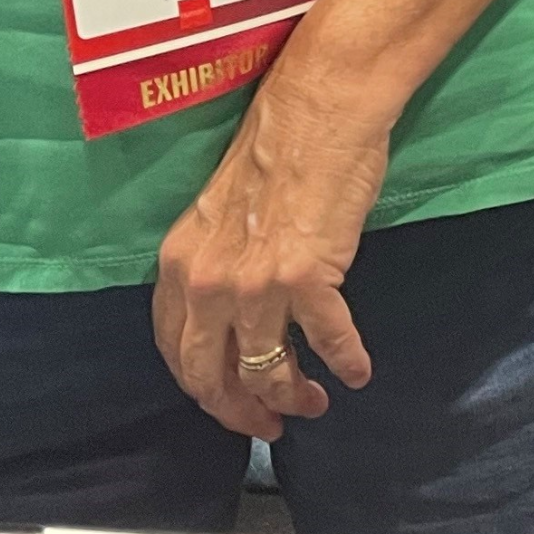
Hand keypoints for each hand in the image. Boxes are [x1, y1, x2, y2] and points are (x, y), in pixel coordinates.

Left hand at [154, 77, 388, 439]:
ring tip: (313, 403)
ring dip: (291, 397)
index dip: (203, 389)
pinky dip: (344, 363)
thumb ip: (214, 266)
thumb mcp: (218, 215)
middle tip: (268, 425)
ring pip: (266, 369)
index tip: (228, 402)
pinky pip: (328, 340)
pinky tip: (357, 373)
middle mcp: (208, 284)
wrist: (319, 109)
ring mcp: (256, 285)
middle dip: (239, 412)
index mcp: (178, 265)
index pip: (176, 352)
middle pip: (212, 377)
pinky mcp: (307, 278)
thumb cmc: (276, 148)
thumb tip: (232, 313)